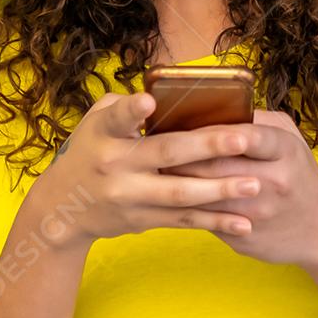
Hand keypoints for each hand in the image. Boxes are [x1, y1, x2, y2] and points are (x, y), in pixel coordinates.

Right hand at [38, 91, 266, 244]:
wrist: (61, 210)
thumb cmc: (89, 152)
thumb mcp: (94, 123)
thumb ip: (124, 107)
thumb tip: (166, 94)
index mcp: (103, 134)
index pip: (116, 118)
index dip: (132, 111)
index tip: (149, 103)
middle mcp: (115, 165)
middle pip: (165, 154)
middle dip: (206, 146)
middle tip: (242, 139)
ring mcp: (130, 196)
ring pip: (180, 194)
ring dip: (220, 190)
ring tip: (255, 185)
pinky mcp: (143, 220)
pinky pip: (184, 221)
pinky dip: (215, 222)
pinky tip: (244, 223)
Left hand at [160, 108, 317, 266]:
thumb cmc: (299, 176)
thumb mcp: (292, 141)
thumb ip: (258, 123)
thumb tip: (215, 108)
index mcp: (285, 152)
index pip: (244, 135)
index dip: (210, 131)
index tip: (183, 126)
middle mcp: (273, 182)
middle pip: (214, 165)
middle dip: (181, 155)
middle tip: (154, 145)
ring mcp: (257, 214)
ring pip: (204, 194)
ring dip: (175, 181)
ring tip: (153, 168)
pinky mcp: (243, 238)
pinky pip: (206, 218)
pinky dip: (184, 206)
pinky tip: (168, 196)